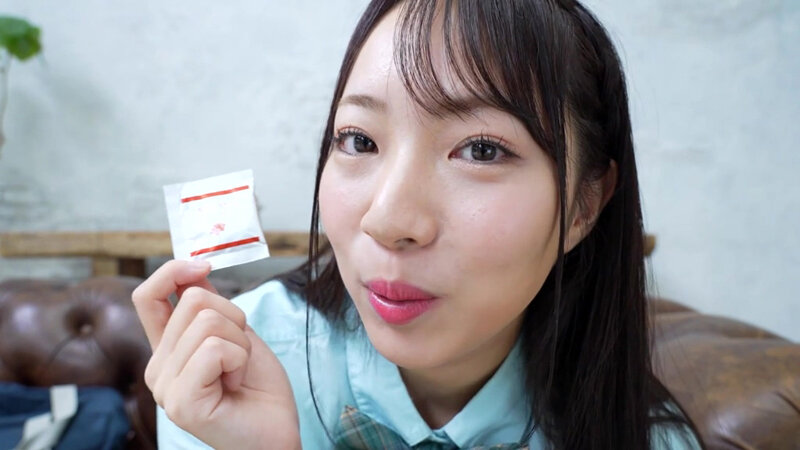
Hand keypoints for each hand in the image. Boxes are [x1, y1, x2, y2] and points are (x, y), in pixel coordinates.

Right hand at [132, 260, 300, 448]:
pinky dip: (239, 361)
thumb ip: (212, 308)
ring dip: (241, 343)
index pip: (147, 296)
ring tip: (238, 373)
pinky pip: (214, 350)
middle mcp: (158, 367)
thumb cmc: (259, 389)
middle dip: (236, 319)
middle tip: (241, 355)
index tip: (203, 264)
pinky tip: (236, 386)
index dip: (172, 271)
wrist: (276, 433)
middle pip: (195, 301)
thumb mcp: (237, 335)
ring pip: (209, 323)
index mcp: (167, 350)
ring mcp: (165, 387)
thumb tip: (195, 268)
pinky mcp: (180, 403)